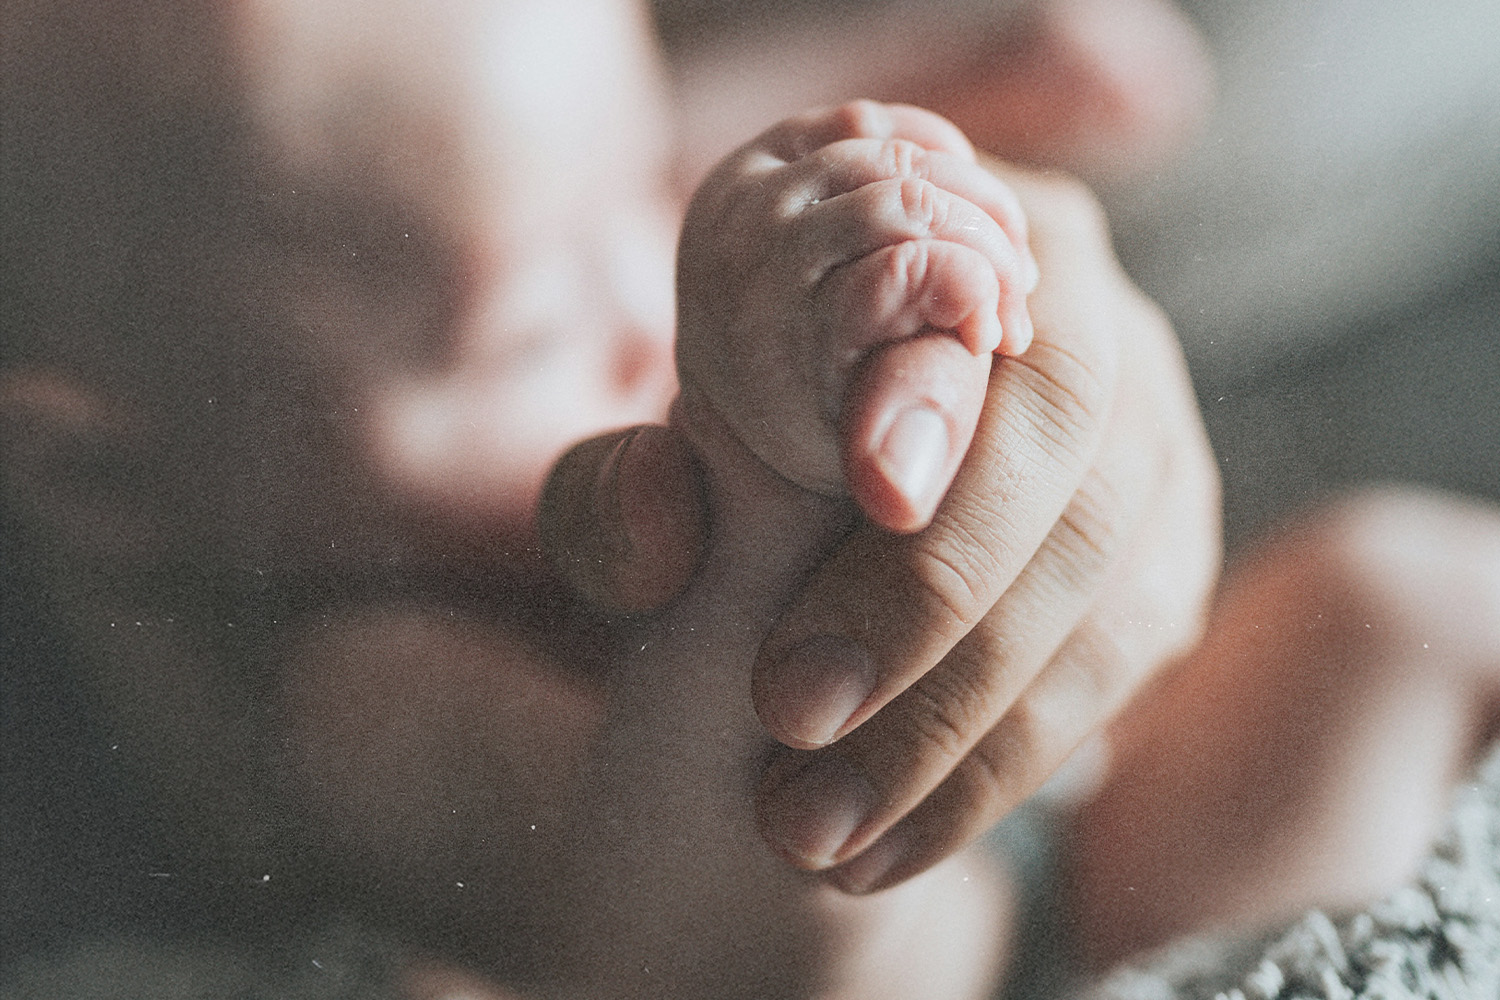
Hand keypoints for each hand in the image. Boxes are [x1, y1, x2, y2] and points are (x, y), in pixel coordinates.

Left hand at [540, 162, 1220, 891]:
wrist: (810, 567)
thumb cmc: (714, 494)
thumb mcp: (632, 496)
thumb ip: (618, 497)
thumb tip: (659, 505)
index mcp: (942, 230)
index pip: (963, 283)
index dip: (928, 385)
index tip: (868, 489)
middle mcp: (1077, 312)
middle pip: (1064, 433)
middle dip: (932, 589)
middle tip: (789, 707)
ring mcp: (1147, 434)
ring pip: (1108, 569)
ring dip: (961, 717)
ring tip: (816, 828)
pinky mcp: (1166, 552)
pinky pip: (1128, 658)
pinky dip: (1005, 762)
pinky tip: (895, 846)